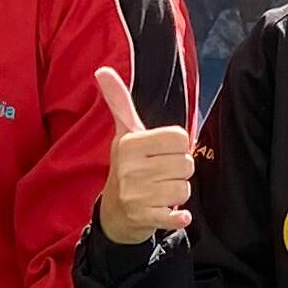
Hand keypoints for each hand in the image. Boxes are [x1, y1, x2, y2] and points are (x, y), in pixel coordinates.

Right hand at [93, 65, 193, 244]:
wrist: (114, 213)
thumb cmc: (127, 167)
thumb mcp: (123, 133)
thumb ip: (119, 101)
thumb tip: (102, 70)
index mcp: (129, 143)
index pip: (181, 138)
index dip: (177, 147)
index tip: (161, 153)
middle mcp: (130, 168)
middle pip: (186, 164)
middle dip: (179, 171)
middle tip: (160, 174)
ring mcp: (136, 195)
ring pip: (184, 189)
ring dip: (177, 192)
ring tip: (159, 191)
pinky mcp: (143, 218)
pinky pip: (175, 215)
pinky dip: (179, 217)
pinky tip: (173, 214)